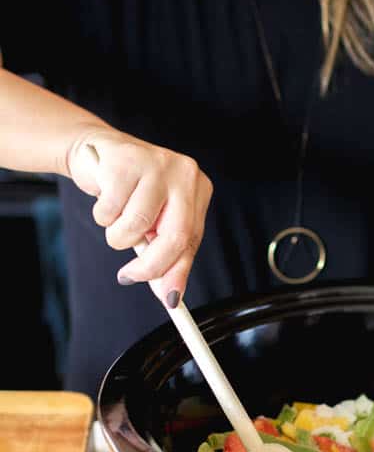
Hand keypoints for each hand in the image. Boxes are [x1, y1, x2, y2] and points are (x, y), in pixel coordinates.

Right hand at [66, 126, 212, 307]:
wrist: (96, 152)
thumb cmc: (130, 193)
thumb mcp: (154, 224)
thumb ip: (165, 256)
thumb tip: (169, 296)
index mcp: (198, 189)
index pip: (192, 239)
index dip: (178, 272)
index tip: (169, 300)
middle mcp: (185, 174)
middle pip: (175, 235)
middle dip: (150, 266)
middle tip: (128, 277)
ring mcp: (157, 163)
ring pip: (137, 225)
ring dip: (118, 236)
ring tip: (115, 220)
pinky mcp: (126, 161)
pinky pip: (111, 211)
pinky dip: (102, 216)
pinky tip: (105, 199)